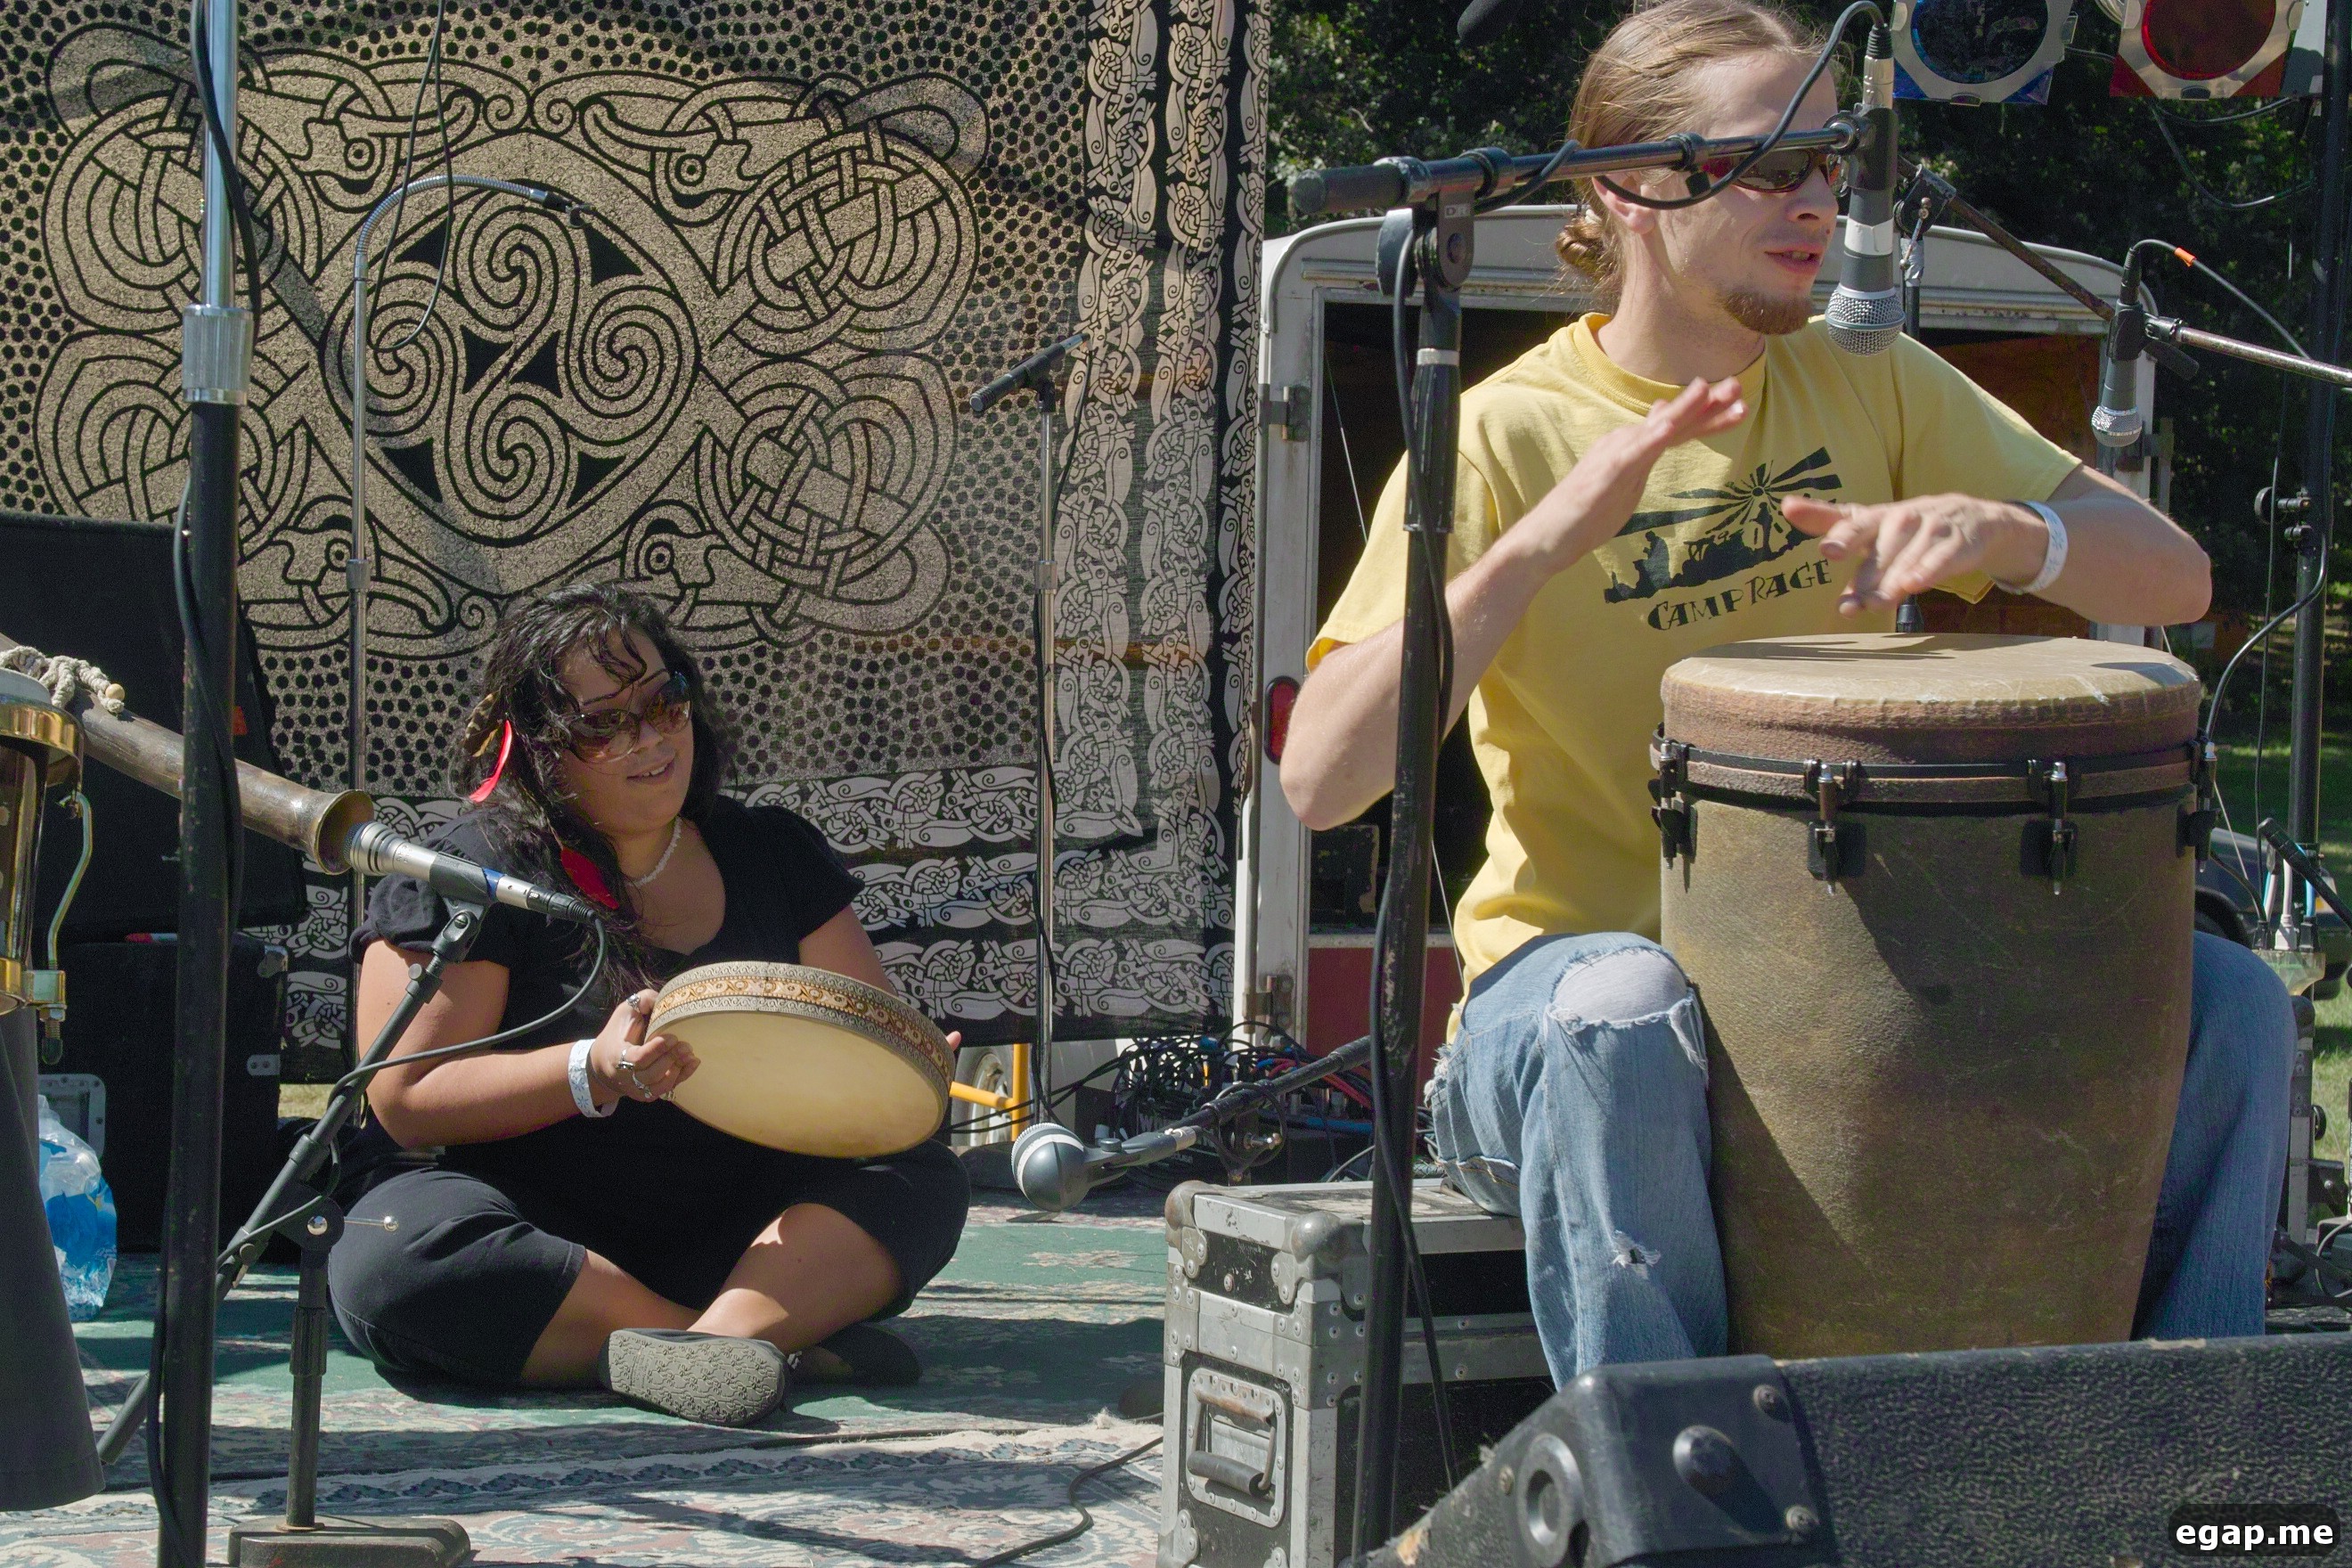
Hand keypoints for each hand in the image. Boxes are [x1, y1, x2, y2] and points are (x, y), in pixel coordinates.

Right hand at [589, 990, 699, 1103]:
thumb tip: (663, 998)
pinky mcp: (646, 1094)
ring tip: (689, 1054)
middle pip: (650, 1074)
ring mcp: (636, 1089)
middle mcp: (625, 1077)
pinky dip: (681, 1078)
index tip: (672, 1036)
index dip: (656, 1050)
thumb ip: (643, 1001)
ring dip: (677, 1071)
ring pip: (658, 1087)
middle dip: (670, 1059)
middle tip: (686, 1045)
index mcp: (616, 1056)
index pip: (637, 1059)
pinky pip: (665, 1090)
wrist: (603, 1064)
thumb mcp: (625, 1012)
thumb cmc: (617, 1034)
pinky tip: (692, 1063)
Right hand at [1509, 378, 1747, 573]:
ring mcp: (1614, 456)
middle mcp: (1624, 443)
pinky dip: (1652, 436)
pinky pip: (1633, 453)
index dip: (1708, 416)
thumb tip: (1663, 421)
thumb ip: (1644, 453)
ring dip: (1685, 410)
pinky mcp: (1605, 474)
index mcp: (1631, 447)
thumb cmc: (1584, 514)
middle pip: (1674, 423)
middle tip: (1738, 386)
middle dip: (1707, 405)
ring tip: (1711, 391)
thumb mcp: (1623, 480)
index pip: (1677, 429)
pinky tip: (1669, 424)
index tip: (1739, 401)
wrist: (1546, 538)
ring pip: (1657, 430)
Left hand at [1783, 493, 2046, 617]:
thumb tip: (1785, 506)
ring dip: (1892, 582)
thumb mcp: (1870, 522)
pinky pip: (1943, 558)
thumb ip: (1830, 522)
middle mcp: (1903, 518)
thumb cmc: (1906, 528)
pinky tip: (1914, 586)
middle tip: (1851, 604)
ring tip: (1875, 604)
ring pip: (1909, 558)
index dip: (1842, 536)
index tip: (1828, 551)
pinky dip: (1929, 570)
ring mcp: (1933, 528)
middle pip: (1881, 551)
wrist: (1972, 520)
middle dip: (1867, 578)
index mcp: (1877, 515)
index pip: (1856, 523)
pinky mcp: (1959, 542)